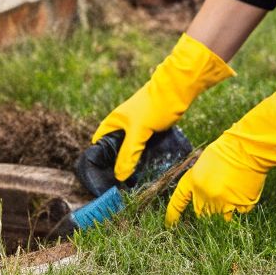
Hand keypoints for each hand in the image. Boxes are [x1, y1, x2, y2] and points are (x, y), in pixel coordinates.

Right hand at [91, 33, 234, 181]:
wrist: (177, 91)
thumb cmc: (154, 107)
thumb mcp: (138, 131)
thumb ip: (128, 153)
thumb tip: (119, 176)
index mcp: (114, 122)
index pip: (99, 143)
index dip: (98, 159)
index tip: (103, 176)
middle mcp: (123, 125)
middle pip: (115, 148)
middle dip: (117, 164)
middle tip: (121, 183)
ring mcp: (137, 128)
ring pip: (131, 149)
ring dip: (132, 161)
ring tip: (134, 180)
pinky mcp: (150, 130)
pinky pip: (143, 147)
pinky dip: (143, 156)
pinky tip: (147, 168)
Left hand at [166, 74, 275, 224]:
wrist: (248, 148)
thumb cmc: (227, 150)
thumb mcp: (205, 163)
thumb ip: (201, 182)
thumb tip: (204, 197)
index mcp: (193, 181)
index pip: (178, 202)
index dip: (173, 214)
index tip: (170, 224)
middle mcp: (204, 195)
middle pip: (201, 214)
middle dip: (207, 209)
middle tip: (218, 196)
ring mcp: (222, 202)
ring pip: (220, 216)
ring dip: (225, 208)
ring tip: (233, 190)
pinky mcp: (239, 205)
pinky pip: (239, 212)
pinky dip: (241, 205)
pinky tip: (244, 189)